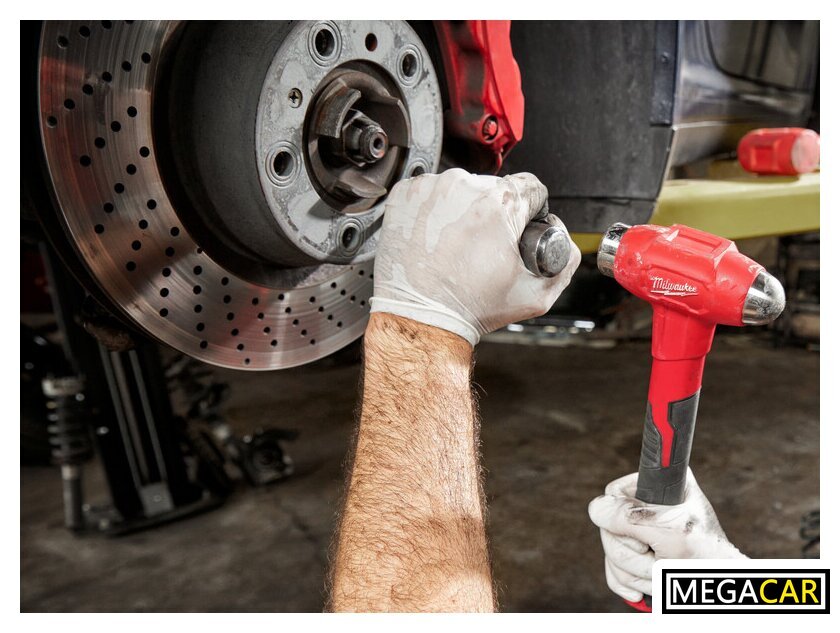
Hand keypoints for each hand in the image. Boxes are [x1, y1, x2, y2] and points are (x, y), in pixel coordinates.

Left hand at [370, 168, 580, 345]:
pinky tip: (437, 237)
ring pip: (462, 188)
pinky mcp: (406, 194)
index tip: (519, 226)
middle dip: (496, 212)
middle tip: (485, 245)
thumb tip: (563, 240)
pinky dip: (436, 210)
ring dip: (464, 209)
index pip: (531, 187)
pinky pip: (432, 192)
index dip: (530, 210)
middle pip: (495, 187)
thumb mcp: (536, 294)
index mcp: (499, 205)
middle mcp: (464, 188)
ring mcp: (431, 189)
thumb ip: (566, 261)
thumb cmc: (467, 306)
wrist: (420, 317)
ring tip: (457, 244)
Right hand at [587, 469, 745, 601]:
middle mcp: (647, 506)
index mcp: (660, 487)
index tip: (647, 536)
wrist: (718, 592)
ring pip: (610, 553)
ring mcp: (640, 533)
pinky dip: (629, 584)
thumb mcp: (670, 533)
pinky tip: (649, 585)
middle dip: (634, 555)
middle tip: (660, 558)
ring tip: (664, 572)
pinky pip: (613, 571)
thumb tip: (596, 510)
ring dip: (637, 572)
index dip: (623, 520)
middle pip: (608, 529)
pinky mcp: (637, 557)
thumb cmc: (707, 559)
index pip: (614, 494)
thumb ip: (631, 518)